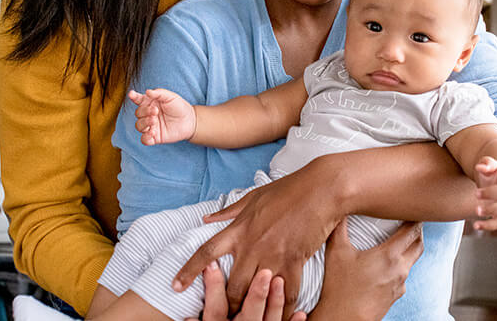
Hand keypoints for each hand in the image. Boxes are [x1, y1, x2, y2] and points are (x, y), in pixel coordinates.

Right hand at [129, 88, 195, 144]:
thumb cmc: (179, 107)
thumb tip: (147, 92)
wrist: (190, 121)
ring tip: (154, 121)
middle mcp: (148, 114)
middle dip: (144, 112)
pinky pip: (144, 139)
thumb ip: (159, 93)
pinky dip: (146, 137)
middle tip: (155, 111)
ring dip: (144, 123)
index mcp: (150, 103)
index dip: (133, 97)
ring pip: (139, 126)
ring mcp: (150, 126)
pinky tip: (153, 133)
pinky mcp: (154, 137)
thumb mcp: (171, 96)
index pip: (138, 100)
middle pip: (138, 113)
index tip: (132, 94)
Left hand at [173, 161, 342, 315]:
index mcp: (239, 229)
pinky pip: (286, 293)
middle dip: (226, 303)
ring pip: (255, 293)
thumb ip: (228, 212)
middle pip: (231, 285)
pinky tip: (281, 317)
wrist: (320, 189)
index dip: (189, 270)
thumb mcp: (253, 197)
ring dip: (252, 307)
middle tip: (225, 312)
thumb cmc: (287, 190)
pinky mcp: (294, 262)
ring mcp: (273, 255)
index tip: (175, 285)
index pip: (206, 252)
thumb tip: (207, 218)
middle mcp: (252, 246)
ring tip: (250, 318)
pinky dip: (283, 308)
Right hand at [308, 218, 422, 320]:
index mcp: (390, 256)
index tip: (410, 209)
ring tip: (396, 241)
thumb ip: (339, 227)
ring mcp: (400, 285)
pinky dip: (399, 266)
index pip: (413, 231)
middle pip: (419, 245)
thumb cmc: (340, 288)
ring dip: (408, 249)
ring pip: (411, 261)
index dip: (414, 217)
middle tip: (408, 221)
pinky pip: (403, 276)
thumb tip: (339, 208)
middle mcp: (400, 270)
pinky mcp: (396, 296)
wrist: (344, 319)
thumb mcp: (336, 252)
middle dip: (416, 232)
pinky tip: (386, 265)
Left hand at [473, 156, 496, 230]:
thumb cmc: (493, 173)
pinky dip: (489, 225)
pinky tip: (476, 225)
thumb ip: (487, 164)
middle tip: (476, 193)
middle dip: (493, 193)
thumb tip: (481, 167)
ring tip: (477, 210)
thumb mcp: (489, 165)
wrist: (495, 185)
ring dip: (492, 210)